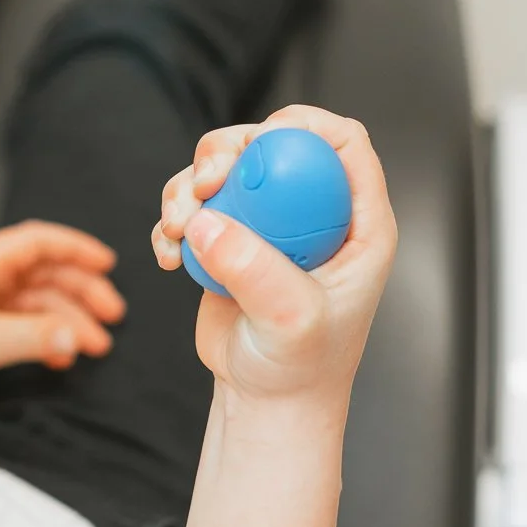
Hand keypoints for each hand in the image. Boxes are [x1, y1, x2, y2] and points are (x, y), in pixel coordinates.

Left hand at [0, 223, 123, 454]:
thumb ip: (33, 337)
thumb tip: (76, 335)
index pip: (37, 241)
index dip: (76, 248)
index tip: (108, 263)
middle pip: (43, 272)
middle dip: (81, 291)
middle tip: (112, 315)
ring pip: (35, 303)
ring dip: (66, 320)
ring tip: (94, 346)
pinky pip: (20, 326)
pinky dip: (44, 338)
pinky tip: (59, 357)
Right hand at [151, 105, 396, 407]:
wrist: (267, 401)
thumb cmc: (301, 368)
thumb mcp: (292, 322)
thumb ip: (256, 271)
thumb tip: (207, 221)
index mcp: (358, 224)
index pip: (345, 144)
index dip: (305, 125)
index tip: (258, 144)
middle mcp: (316, 214)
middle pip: (274, 144)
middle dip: (229, 149)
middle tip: (204, 183)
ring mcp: (271, 225)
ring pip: (228, 169)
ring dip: (189, 186)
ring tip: (175, 229)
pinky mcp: (233, 240)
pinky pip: (197, 205)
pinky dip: (173, 221)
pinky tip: (168, 256)